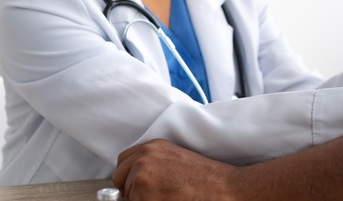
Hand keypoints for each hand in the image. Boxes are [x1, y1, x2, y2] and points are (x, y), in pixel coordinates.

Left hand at [114, 139, 236, 200]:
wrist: (223, 187)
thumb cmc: (206, 178)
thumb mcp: (176, 159)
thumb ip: (153, 164)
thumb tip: (134, 180)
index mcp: (153, 146)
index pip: (123, 161)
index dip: (129, 176)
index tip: (137, 185)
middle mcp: (144, 157)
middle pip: (119, 179)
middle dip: (130, 190)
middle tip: (153, 195)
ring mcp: (141, 176)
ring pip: (127, 196)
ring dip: (141, 200)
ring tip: (166, 198)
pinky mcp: (142, 195)